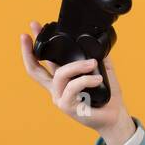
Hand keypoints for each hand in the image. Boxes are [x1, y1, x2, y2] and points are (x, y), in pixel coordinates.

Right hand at [19, 20, 131, 137]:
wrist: (115, 117)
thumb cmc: (108, 97)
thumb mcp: (102, 73)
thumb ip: (98, 59)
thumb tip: (99, 43)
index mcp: (62, 80)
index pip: (44, 61)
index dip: (36, 45)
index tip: (33, 27)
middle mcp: (56, 89)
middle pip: (35, 69)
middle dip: (29, 50)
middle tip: (29, 33)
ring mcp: (59, 98)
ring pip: (60, 74)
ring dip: (77, 66)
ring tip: (92, 63)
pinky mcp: (67, 106)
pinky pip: (72, 87)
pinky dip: (86, 80)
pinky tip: (98, 79)